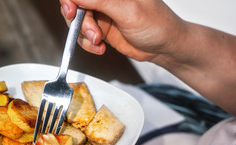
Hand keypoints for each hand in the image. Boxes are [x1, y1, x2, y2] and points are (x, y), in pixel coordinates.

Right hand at [59, 0, 185, 60]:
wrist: (164, 47)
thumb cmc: (156, 24)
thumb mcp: (128, 11)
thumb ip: (101, 1)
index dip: (71, 0)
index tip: (71, 10)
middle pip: (75, 5)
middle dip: (79, 21)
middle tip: (91, 32)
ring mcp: (102, 13)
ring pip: (77, 21)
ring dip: (84, 35)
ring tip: (98, 41)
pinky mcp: (101, 28)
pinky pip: (84, 36)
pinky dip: (88, 44)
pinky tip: (100, 48)